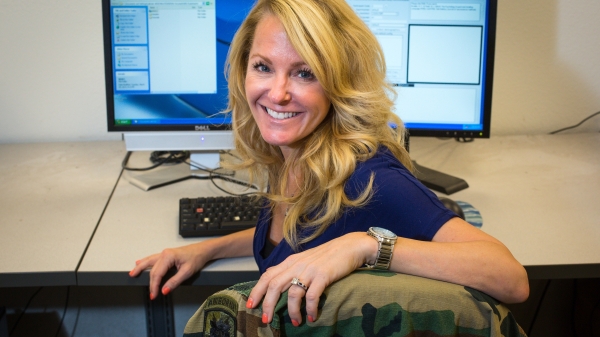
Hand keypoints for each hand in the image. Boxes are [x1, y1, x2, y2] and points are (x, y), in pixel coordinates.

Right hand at [129, 243, 208, 299]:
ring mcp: (165, 253)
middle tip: (150, 293)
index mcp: (168, 256)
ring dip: (140, 268)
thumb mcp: (187, 272)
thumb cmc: (197, 258)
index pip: (157, 274)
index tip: (154, 295)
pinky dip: (145, 262)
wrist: (203, 250)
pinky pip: (153, 259)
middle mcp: (164, 254)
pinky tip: (139, 262)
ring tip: (132, 274)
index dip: (154, 286)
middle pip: (153, 270)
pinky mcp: (167, 255)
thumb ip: (174, 281)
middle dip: (150, 283)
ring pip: (149, 262)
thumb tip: (164, 290)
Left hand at [246, 232, 375, 325]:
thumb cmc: (328, 255)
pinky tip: (312, 317)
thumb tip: (273, 279)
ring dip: (292, 311)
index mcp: (290, 261)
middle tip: (266, 320)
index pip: (267, 275)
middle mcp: (297, 265)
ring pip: (293, 294)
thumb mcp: (305, 259)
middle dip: (267, 305)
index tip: (250, 305)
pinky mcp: (323, 275)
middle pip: (274, 285)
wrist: (350, 246)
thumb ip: (290, 269)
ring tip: (295, 323)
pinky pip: (312, 296)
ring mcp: (310, 270)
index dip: (257, 291)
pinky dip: (310, 309)